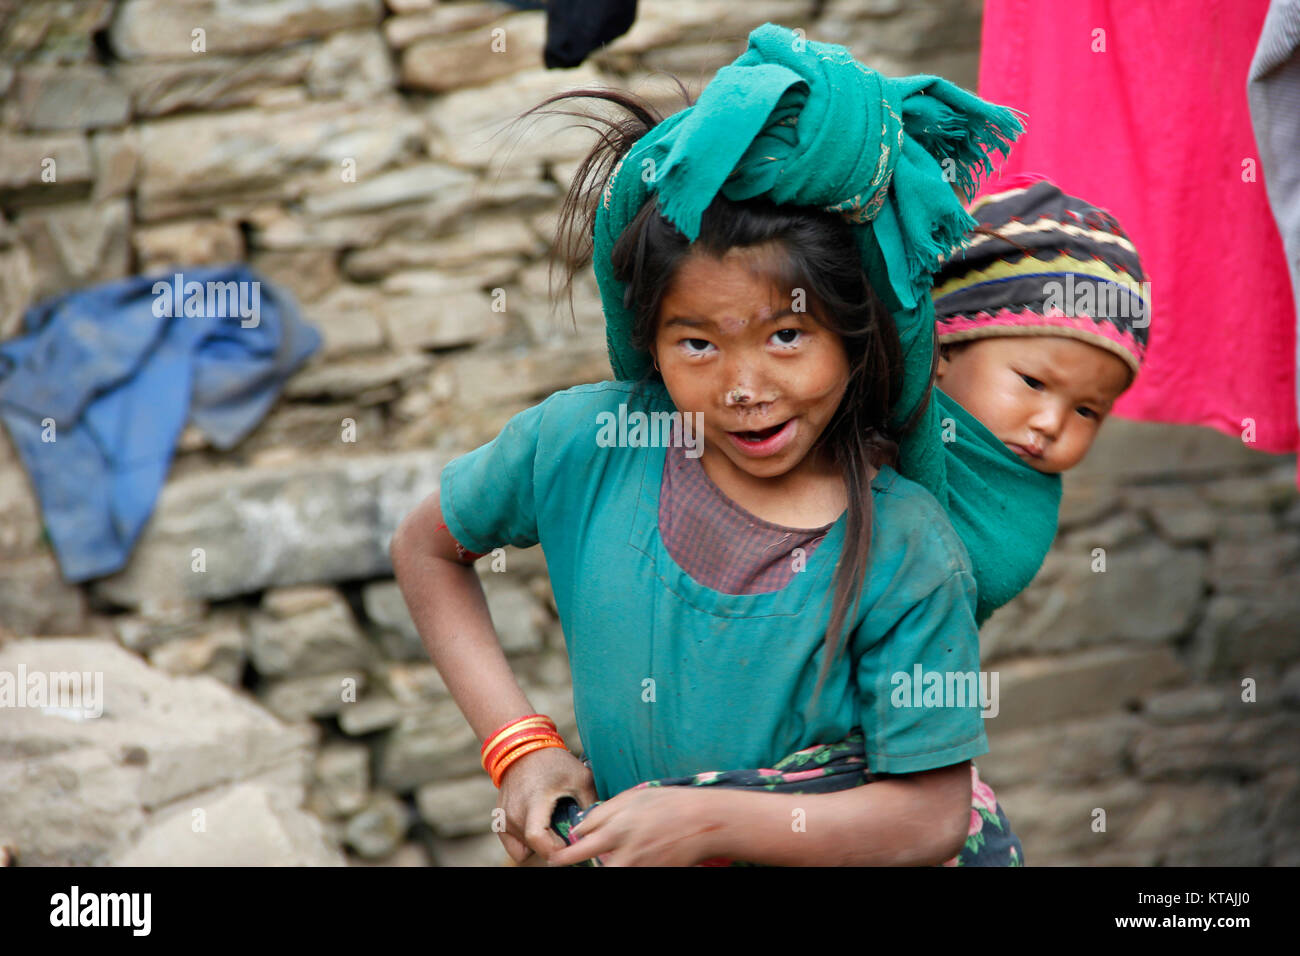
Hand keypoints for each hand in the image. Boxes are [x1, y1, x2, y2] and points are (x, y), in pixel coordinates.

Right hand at [495, 746, 596, 863]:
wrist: (523, 749)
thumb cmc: (554, 762)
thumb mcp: (580, 778)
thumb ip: (590, 804)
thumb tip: (598, 830)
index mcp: (533, 802)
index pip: (537, 839)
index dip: (555, 850)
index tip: (570, 846)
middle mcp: (514, 813)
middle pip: (535, 847)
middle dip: (553, 847)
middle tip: (567, 831)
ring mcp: (504, 819)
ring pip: (526, 849)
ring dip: (541, 845)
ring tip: (553, 824)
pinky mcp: (499, 821)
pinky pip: (515, 848)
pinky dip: (527, 845)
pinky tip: (540, 828)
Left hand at [546, 786, 723, 866]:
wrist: (705, 822)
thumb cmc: (669, 804)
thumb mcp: (633, 798)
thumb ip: (603, 813)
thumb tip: (579, 830)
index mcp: (617, 827)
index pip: (580, 845)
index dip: (566, 853)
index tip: (559, 855)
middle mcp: (625, 850)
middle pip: (589, 866)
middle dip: (573, 864)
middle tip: (562, 863)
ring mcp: (639, 865)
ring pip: (611, 871)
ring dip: (606, 865)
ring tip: (608, 857)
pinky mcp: (652, 873)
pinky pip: (629, 872)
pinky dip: (623, 866)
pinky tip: (626, 859)